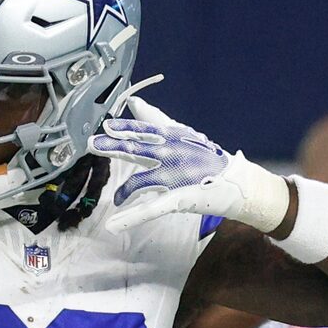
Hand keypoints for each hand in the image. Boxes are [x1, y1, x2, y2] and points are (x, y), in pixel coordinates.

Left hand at [91, 107, 291, 233]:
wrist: (235, 182)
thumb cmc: (205, 157)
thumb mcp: (181, 133)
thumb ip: (155, 118)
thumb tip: (134, 101)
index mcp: (171, 138)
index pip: (143, 131)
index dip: (124, 128)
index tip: (106, 125)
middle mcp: (170, 154)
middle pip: (137, 149)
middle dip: (113, 146)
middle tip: (92, 143)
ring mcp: (173, 177)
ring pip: (140, 181)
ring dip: (124, 191)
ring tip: (115, 198)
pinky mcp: (177, 198)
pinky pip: (149, 209)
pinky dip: (131, 218)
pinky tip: (113, 225)